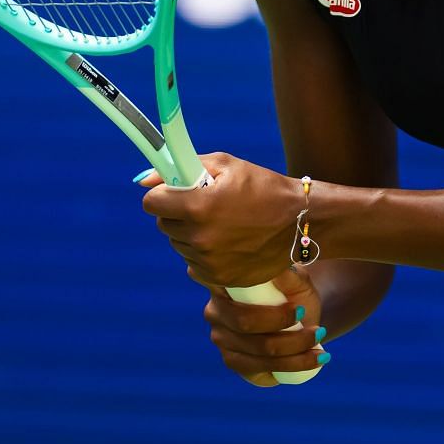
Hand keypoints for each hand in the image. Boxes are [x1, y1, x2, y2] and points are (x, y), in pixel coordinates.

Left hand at [139, 153, 301, 289]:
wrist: (299, 222)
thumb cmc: (263, 187)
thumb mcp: (226, 165)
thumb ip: (183, 167)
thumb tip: (143, 180)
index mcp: (198, 206)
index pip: (151, 203)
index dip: (163, 194)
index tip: (177, 191)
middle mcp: (199, 237)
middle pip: (163, 225)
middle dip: (178, 213)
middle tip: (206, 205)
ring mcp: (208, 261)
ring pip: (179, 244)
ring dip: (191, 234)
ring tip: (222, 223)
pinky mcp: (218, 278)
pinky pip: (194, 263)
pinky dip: (204, 253)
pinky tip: (228, 242)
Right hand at [200, 266, 328, 386]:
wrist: (299, 314)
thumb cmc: (293, 291)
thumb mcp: (296, 279)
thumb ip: (287, 274)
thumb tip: (280, 271)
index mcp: (222, 283)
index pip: (237, 302)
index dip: (270, 312)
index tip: (301, 312)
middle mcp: (214, 313)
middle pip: (247, 328)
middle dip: (287, 334)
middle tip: (318, 331)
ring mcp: (221, 341)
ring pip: (258, 355)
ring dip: (296, 355)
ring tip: (322, 349)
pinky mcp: (233, 362)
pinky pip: (260, 371)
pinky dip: (291, 368)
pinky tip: (312, 362)